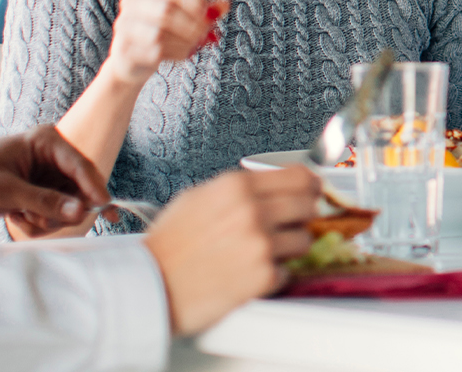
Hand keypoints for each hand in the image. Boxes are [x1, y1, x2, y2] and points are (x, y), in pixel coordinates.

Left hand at [0, 124, 109, 232]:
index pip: (82, 167)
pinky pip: (53, 215)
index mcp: (46, 143)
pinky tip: (15, 216)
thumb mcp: (3, 190)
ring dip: (46, 220)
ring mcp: (46, 177)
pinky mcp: (39, 194)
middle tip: (37, 220)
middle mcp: (52, 158)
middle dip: (61, 211)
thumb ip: (44, 201)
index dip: (95, 190)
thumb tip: (80, 212)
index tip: (104, 211)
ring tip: (18, 216)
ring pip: (68, 207)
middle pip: (80, 191)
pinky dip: (37, 223)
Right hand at [104, 0, 229, 84]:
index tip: (209, 15)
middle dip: (192, 26)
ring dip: (184, 42)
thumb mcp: (189, 17)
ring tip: (194, 45)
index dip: (195, 0)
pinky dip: (175, 54)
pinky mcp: (123, 47)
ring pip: (158, 33)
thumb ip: (207, 10)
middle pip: (166, 10)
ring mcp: (124, 23)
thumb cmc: (166, 31)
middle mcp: (133, 0)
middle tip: (207, 35)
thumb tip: (225, 4)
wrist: (135, 59)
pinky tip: (180, 54)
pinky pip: (154, 52)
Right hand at [143, 166, 320, 335]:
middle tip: (288, 225)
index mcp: (236, 187)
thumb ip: (239, 189)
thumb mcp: (198, 197)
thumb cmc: (169, 245)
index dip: (310, 186)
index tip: (312, 193)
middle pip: (309, 206)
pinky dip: (273, 275)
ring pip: (304, 240)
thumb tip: (275, 184)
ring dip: (289, 248)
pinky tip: (248, 273)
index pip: (300, 176)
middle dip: (302, 216)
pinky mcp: (263, 276)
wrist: (149, 286)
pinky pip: (288, 271)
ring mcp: (260, 244)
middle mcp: (252, 211)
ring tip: (259, 253)